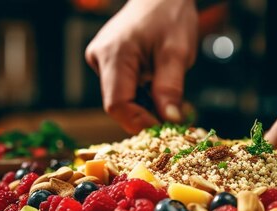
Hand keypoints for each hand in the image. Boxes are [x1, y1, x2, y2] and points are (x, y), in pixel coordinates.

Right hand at [85, 0, 197, 132]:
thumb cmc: (170, 16)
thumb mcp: (177, 52)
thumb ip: (170, 88)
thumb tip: (169, 121)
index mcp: (114, 54)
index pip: (117, 104)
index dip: (139, 122)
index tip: (164, 128)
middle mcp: (100, 58)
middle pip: (118, 104)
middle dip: (145, 115)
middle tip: (172, 116)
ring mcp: (100, 61)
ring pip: (121, 99)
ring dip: (145, 105)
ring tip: (167, 95)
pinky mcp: (106, 63)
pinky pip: (122, 89)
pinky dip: (141, 95)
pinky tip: (156, 86)